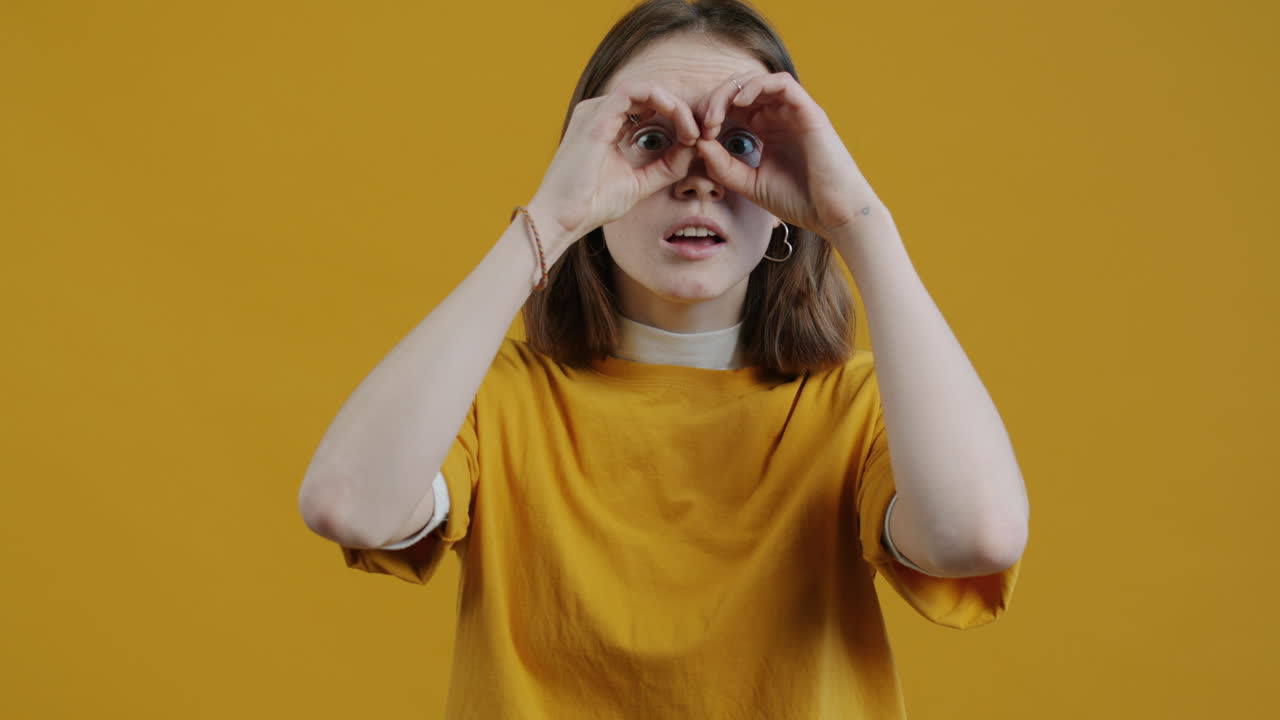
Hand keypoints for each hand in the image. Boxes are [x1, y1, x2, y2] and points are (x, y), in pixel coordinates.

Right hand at [529, 82, 701, 252]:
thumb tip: (692, 150)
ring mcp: (596, 110)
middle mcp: (598, 112)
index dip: (676, 118)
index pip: (648, 107)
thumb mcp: (640, 183)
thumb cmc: (592, 204)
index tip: (697, 140)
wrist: (563, 218)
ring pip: (647, 89)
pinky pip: (637, 91)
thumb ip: (665, 166)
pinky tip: (682, 125)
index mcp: (605, 125)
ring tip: (694, 130)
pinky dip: (665, 103)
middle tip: (703, 132)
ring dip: (676, 105)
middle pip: (650, 95)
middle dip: (681, 110)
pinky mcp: (597, 115)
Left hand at [695, 72, 882, 238]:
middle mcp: (778, 116)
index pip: (731, 108)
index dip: (709, 115)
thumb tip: (698, 142)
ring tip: (715, 116)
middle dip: (714, 102)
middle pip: (738, 90)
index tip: (694, 136)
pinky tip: (740, 103)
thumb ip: (723, 165)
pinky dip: (757, 86)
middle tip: (700, 124)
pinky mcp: (808, 111)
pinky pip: (782, 84)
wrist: (833, 214)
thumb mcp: (749, 184)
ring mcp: (793, 112)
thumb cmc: (797, 201)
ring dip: (730, 92)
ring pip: (756, 81)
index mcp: (765, 131)